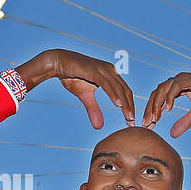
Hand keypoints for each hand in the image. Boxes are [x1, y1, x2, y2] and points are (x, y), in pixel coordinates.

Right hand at [16, 49, 134, 127]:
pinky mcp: (94, 70)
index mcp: (111, 75)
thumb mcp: (85, 96)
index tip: (131, 121)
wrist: (58, 62)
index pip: (125, 92)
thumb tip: (99, 127)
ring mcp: (103, 69)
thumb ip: (93, 109)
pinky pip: (107, 84)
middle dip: (130, 107)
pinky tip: (118, 105)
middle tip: (132, 122)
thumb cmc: (72, 77)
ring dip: (125, 103)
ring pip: (118, 88)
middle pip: (125, 91)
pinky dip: (113, 94)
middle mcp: (110, 70)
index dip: (130, 106)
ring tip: (128, 117)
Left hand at [143, 72, 190, 136]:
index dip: (152, 111)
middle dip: (150, 109)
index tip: (149, 125)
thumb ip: (185, 122)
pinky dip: (169, 97)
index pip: (159, 98)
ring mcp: (182, 78)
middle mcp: (177, 81)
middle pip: (156, 93)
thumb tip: (172, 134)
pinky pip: (175, 87)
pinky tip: (167, 109)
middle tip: (146, 124)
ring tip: (155, 118)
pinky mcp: (189, 79)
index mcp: (177, 88)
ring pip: (162, 89)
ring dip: (157, 104)